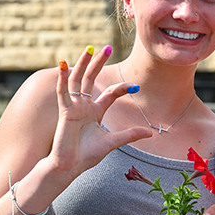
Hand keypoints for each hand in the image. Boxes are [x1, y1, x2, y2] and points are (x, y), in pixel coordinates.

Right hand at [50, 46, 152, 174]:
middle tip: (107, 47)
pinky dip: (63, 77)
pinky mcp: (65, 111)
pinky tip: (64, 63)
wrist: (70, 166)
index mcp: (96, 112)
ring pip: (78, 80)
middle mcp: (84, 106)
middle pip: (92, 79)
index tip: (136, 86)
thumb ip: (130, 135)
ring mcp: (74, 107)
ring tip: (90, 49)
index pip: (110, 93)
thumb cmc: (88, 155)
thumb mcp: (113, 142)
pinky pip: (63, 91)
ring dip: (83, 64)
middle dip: (98, 64)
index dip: (122, 88)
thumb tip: (151, 133)